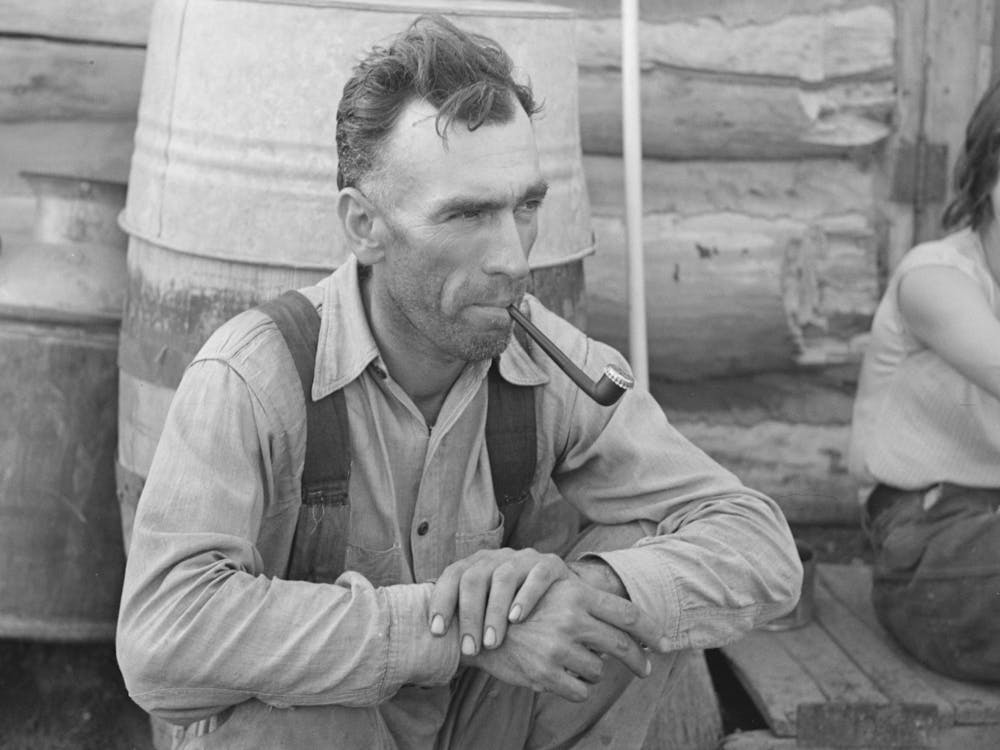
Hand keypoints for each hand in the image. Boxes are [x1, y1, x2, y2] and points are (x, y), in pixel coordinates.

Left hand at [428, 548, 570, 654]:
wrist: (563, 599)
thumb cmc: (515, 614)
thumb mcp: (488, 613)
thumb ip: (466, 623)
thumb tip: (433, 649)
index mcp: (477, 565)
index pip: (452, 575)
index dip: (441, 601)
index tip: (437, 631)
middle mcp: (498, 557)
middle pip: (475, 577)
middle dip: (469, 615)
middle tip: (470, 648)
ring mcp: (525, 558)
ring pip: (504, 577)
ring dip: (494, 611)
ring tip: (492, 642)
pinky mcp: (551, 565)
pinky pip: (537, 576)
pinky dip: (526, 597)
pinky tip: (517, 619)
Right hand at [463, 573, 664, 701]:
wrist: (476, 628)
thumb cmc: (520, 610)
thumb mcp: (553, 593)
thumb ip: (587, 605)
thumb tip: (628, 627)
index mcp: (576, 595)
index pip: (628, 614)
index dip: (652, 631)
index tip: (666, 644)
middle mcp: (571, 619)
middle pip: (622, 645)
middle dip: (638, 660)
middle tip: (645, 669)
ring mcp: (558, 647)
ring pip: (598, 670)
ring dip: (592, 670)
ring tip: (571, 661)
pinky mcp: (545, 674)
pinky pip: (579, 691)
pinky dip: (575, 687)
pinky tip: (560, 676)